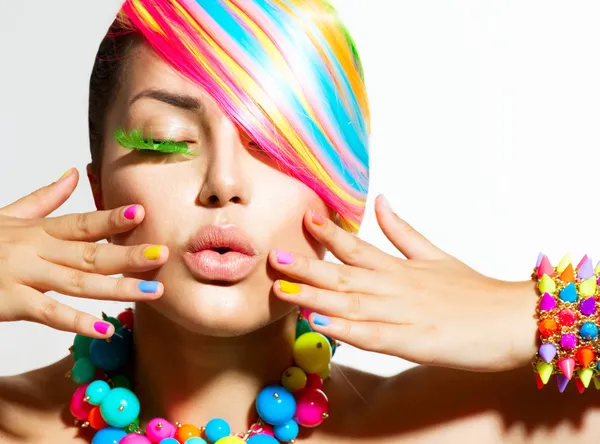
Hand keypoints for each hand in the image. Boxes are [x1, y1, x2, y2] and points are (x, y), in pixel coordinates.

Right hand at [0, 168, 168, 337]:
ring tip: (152, 292)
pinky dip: (77, 321)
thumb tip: (74, 174)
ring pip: (78, 282)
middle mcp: (35, 250)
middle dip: (129, 255)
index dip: (112, 218)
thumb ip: (45, 199)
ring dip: (118, 288)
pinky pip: (48, 313)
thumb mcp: (9, 215)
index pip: (82, 222)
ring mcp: (22, 275)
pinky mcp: (9, 301)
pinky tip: (104, 328)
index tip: (143, 213)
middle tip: (163, 255)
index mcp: (38, 231)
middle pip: (90, 252)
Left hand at [269, 195, 537, 371]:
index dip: (328, 234)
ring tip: (285, 291)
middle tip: (274, 256)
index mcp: (399, 268)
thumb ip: (402, 231)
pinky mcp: (414, 342)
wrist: (514, 319)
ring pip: (352, 305)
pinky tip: (322, 326)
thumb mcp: (435, 254)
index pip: (356, 247)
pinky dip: (348, 331)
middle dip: (307, 267)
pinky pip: (374, 337)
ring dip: (316, 298)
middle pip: (344, 276)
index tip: (304, 218)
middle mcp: (395, 287)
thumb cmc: (473, 290)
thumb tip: (380, 200)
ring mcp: (403, 315)